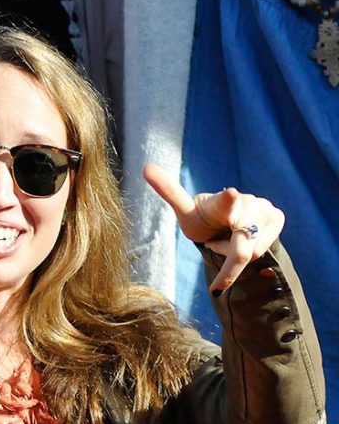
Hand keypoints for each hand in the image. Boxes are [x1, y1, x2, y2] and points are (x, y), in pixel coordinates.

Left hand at [143, 163, 285, 294]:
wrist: (223, 225)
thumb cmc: (202, 219)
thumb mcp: (185, 212)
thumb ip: (170, 193)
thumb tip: (146, 167)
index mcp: (219, 202)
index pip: (224, 202)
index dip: (227, 200)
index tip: (228, 194)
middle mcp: (245, 202)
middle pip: (240, 248)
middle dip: (225, 256)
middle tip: (211, 246)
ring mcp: (264, 208)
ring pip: (252, 251)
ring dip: (234, 253)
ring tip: (227, 238)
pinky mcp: (277, 217)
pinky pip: (262, 250)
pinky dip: (249, 253)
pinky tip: (242, 240)